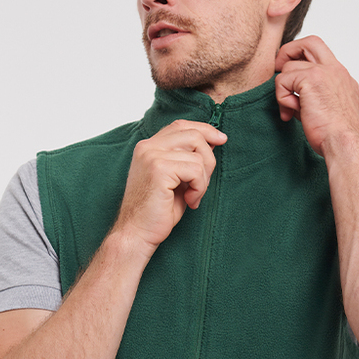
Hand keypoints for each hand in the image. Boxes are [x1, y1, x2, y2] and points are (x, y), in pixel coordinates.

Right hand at [114, 120, 226, 252]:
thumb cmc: (156, 211)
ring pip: (198, 155)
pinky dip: (199, 187)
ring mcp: (152, 156)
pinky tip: (189, 201)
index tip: (221, 139)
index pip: (181, 125)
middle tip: (202, 184)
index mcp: (149, 147)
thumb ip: (187, 160)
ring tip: (192, 196)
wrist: (137, 233)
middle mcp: (148, 146)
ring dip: (203, 180)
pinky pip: (195, 170)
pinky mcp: (159, 169)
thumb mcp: (175, 180)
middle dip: (209, 160)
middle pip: (194, 135)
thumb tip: (211, 143)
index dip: (205, 129)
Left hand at [274, 36, 358, 156]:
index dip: (301, 57)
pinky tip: (291, 113)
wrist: (343, 142)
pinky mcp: (311, 79)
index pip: (320, 52)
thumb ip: (314, 96)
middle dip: (288, 53)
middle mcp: (335, 69)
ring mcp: (324, 72)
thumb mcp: (329, 109)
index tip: (293, 76)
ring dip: (284, 89)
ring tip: (292, 109)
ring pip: (288, 67)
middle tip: (280, 74)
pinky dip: (282, 98)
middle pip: (308, 42)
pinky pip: (282, 80)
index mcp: (342, 76)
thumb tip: (294, 96)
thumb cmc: (336, 135)